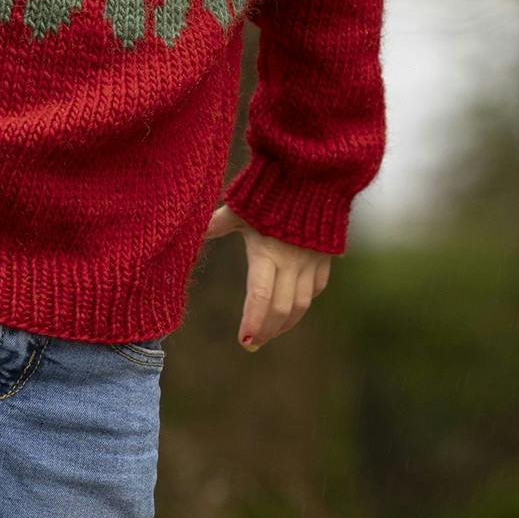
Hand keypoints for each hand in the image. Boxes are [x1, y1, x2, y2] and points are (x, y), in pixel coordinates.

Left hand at [202, 200, 330, 350]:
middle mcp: (292, 262)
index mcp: (267, 253)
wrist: (313, 175)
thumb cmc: (270, 190)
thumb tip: (192, 231)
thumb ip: (217, 223)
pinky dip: (304, 302)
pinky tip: (292, 308)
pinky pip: (317, 288)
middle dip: (267, 330)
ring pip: (302, 304)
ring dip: (286, 323)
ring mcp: (311, 261)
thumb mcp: (240, 207)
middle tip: (252, 342)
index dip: (253, 321)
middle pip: (282, 309)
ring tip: (269, 332)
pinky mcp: (325, 257)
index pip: (260, 297)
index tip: (244, 340)